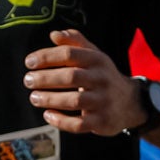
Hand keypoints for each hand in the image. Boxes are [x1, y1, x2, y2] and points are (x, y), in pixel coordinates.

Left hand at [23, 28, 138, 135]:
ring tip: (34, 97)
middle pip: (71, 77)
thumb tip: (54, 34)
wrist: (131, 102)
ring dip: (50, 99)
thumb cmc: (103, 76)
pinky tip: (47, 115)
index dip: (47, 57)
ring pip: (74, 101)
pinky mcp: (101, 122)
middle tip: (28, 80)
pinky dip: (61, 121)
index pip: (70, 54)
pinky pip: (79, 124)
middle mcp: (102, 79)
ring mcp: (103, 101)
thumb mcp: (94, 55)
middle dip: (45, 78)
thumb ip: (75, 42)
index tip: (29, 62)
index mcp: (98, 61)